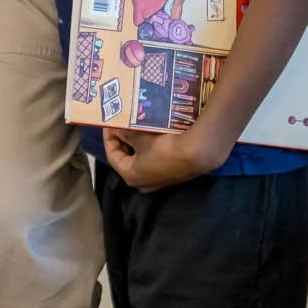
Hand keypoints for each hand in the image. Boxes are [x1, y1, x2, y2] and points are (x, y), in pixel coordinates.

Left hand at [102, 123, 227, 192]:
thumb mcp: (140, 138)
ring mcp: (158, 180)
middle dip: (124, 140)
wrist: (197, 154)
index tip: (109, 124)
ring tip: (135, 126)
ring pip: (141, 158)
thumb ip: (126, 133)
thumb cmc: (163, 148)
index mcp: (130, 176)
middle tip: (122, 124)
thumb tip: (117, 128)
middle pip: (126, 158)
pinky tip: (151, 134)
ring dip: (137, 143)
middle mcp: (142, 183)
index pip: (112, 155)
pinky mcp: (171, 175)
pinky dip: (150, 147)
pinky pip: (154, 159)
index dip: (109, 137)